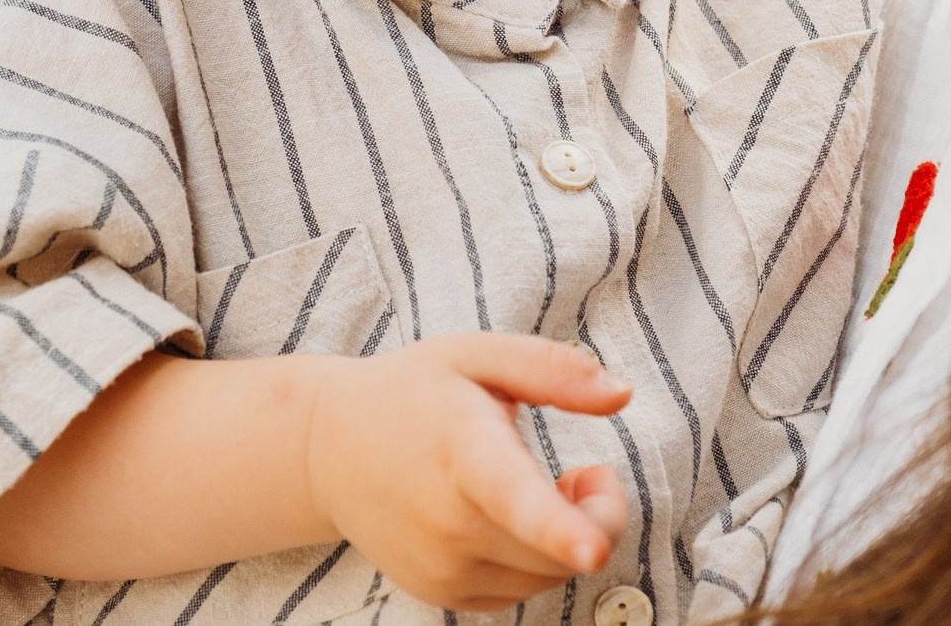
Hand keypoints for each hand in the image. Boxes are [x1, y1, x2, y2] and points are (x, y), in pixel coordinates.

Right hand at [304, 334, 631, 612]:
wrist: (329, 450)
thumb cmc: (412, 393)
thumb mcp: (477, 357)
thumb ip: (552, 369)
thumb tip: (621, 392)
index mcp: (462, 452)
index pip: (514, 498)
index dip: (560, 527)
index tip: (592, 548)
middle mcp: (447, 523)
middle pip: (559, 549)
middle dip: (599, 515)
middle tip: (584, 473)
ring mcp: (441, 567)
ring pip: (547, 576)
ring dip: (567, 540)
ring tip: (543, 488)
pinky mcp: (442, 593)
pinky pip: (520, 590)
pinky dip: (535, 559)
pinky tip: (511, 519)